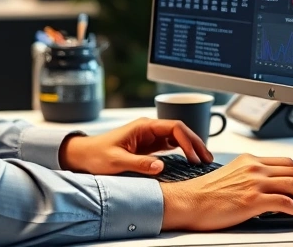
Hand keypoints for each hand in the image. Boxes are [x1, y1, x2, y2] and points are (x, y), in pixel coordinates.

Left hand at [58, 117, 213, 175]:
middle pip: (180, 131)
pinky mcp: (149, 146)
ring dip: (191, 147)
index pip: (174, 127)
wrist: (84, 155)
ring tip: (203, 160)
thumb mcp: (117, 161)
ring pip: (178, 138)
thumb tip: (160, 165)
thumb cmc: (97, 154)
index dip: (188, 140)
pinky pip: (171, 146)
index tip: (195, 156)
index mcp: (144, 126)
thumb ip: (138, 163)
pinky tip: (190, 160)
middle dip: (195, 143)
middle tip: (207, 158)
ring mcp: (150, 137)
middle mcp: (149, 129)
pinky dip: (183, 152)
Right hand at [160, 154, 292, 230]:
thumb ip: (251, 180)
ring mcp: (254, 182)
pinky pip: (287, 202)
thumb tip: (270, 194)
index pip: (286, 163)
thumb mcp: (231, 180)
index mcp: (248, 160)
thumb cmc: (203, 196)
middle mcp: (253, 167)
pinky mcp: (253, 199)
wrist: (187, 202)